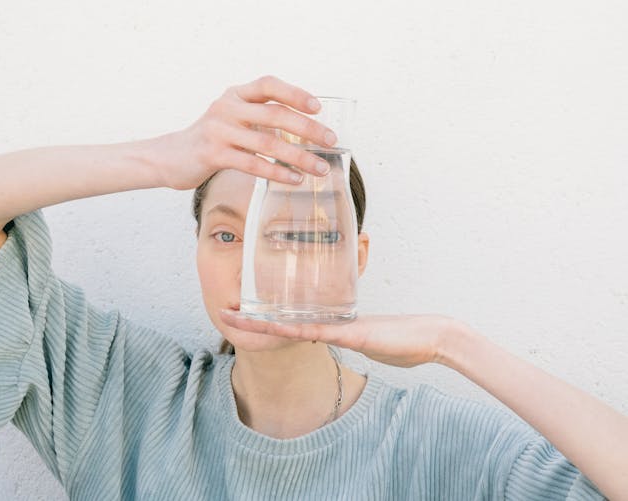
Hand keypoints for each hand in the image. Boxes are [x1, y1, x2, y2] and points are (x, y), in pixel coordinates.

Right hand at [155, 75, 337, 190]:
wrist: (169, 157)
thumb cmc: (209, 141)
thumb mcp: (231, 119)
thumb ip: (258, 117)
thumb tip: (302, 129)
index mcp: (235, 95)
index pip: (268, 84)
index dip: (295, 93)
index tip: (318, 107)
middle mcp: (227, 107)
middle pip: (275, 114)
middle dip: (308, 128)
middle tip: (330, 141)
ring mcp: (219, 130)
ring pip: (268, 142)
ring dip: (299, 157)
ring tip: (319, 168)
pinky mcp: (213, 154)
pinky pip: (253, 164)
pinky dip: (277, 172)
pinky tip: (294, 179)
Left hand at [218, 310, 469, 367]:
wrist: (431, 337)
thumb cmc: (403, 342)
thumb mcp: (366, 343)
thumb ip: (347, 338)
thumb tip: (328, 337)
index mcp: (332, 325)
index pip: (290, 323)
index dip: (263, 320)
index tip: (239, 317)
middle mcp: (331, 322)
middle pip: (283, 320)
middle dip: (251, 318)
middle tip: (222, 311)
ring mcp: (340, 326)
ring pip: (293, 324)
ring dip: (262, 322)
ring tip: (233, 316)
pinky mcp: (353, 333)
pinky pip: (318, 332)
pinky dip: (296, 331)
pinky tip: (274, 326)